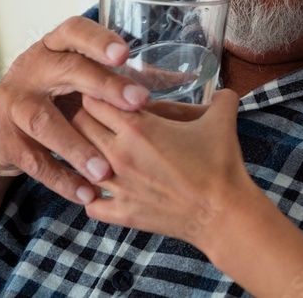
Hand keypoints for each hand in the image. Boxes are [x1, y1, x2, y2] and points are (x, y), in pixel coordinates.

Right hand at [0, 16, 149, 204]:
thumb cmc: (55, 98)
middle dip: (103, 86)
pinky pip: (33, 161)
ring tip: (107, 170)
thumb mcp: (81, 81)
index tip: (125, 53)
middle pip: (66, 71)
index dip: (97, 40)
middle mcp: (31, 69)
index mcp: (54, 48)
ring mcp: (13, 104)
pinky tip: (86, 192)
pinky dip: (61, 178)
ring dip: (77, 147)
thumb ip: (121, 79)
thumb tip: (181, 80)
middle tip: (139, 102)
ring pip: (44, 122)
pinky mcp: (3, 140)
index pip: (73, 31)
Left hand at [78, 89, 251, 247]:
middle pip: (79, 125)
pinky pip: (89, 203)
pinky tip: (105, 189)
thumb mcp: (222, 120)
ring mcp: (117, 186)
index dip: (99, 94)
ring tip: (101, 150)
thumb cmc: (220, 166)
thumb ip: (220, 96)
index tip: (107, 96)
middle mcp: (119, 154)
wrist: (223, 213)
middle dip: (87, 117)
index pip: (95, 100)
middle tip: (102, 118)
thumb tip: (221, 89)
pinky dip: (92, 195)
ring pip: (79, 162)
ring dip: (87, 154)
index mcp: (138, 127)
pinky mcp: (121, 212)